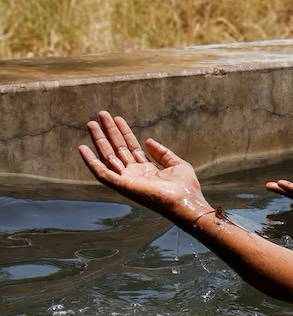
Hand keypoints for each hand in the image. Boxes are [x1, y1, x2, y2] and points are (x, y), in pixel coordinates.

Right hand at [78, 111, 209, 221]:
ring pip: (107, 156)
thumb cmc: (185, 187)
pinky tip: (82, 147)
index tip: (117, 118)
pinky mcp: (121, 185)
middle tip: (101, 114)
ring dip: (99, 140)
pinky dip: (90, 161)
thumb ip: (162, 153)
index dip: (124, 132)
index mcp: (147, 170)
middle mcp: (134, 174)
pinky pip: (101, 173)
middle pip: (117, 149)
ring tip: (91, 123)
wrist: (185, 201)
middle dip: (109, 132)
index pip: (131, 147)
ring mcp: (126, 179)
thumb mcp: (176, 164)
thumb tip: (148, 140)